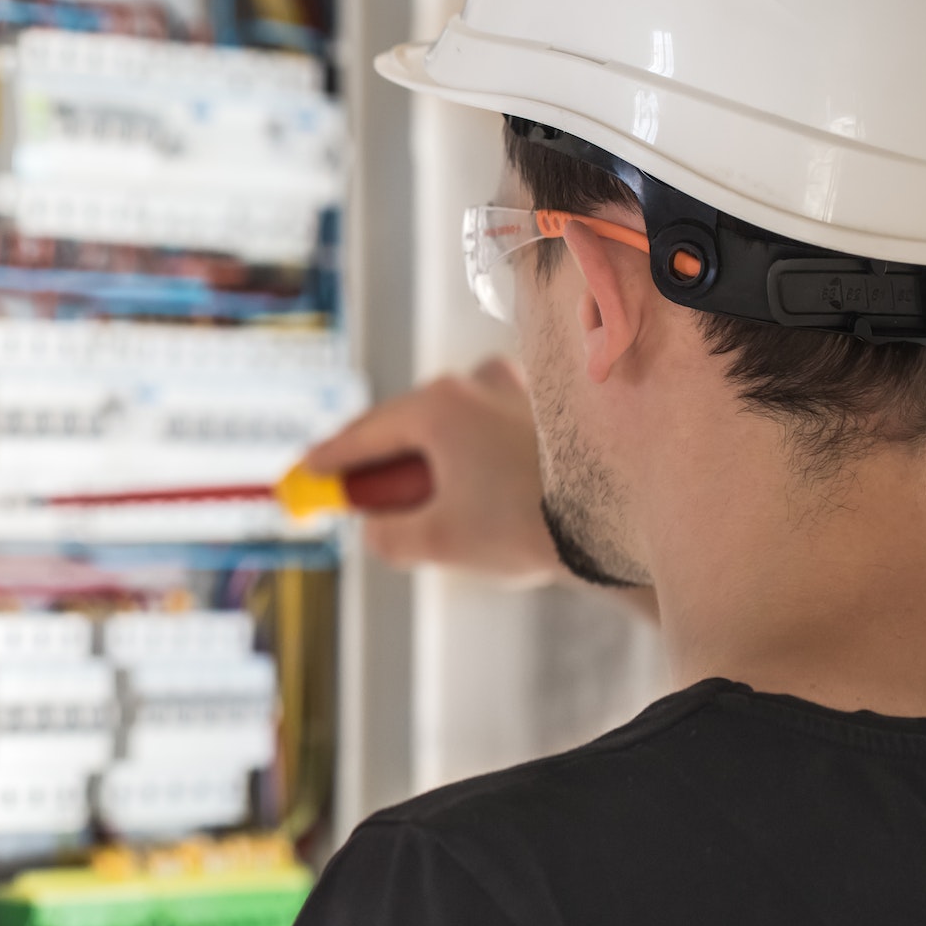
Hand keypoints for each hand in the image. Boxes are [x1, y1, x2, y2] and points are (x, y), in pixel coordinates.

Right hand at [307, 357, 562, 579]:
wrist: (620, 523)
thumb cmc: (526, 527)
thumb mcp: (438, 542)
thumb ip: (387, 535)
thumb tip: (373, 528)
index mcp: (436, 407)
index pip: (362, 432)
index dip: (328, 459)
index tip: (305, 476)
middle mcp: (473, 383)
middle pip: (408, 422)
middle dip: (390, 462)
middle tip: (373, 500)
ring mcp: (517, 388)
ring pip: (456, 421)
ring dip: (442, 456)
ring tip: (451, 502)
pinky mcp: (551, 406)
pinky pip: (496, 423)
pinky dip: (483, 451)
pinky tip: (497, 489)